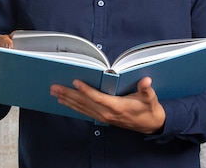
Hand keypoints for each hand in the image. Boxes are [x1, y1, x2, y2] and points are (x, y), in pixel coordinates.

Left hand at [50, 77, 165, 134]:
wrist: (151, 125)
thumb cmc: (149, 109)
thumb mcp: (150, 98)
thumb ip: (146, 89)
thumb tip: (146, 80)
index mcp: (117, 106)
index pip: (98, 97)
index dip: (86, 90)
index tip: (75, 81)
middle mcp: (107, 113)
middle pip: (84, 103)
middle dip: (68, 94)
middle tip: (55, 87)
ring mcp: (103, 117)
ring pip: (81, 108)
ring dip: (67, 100)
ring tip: (54, 92)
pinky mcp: (102, 118)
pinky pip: (84, 112)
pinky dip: (73, 106)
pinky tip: (64, 102)